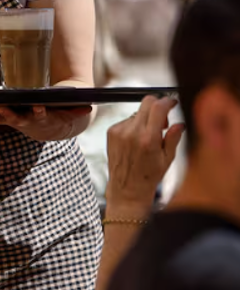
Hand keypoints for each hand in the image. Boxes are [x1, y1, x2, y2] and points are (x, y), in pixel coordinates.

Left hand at [0, 105, 91, 141]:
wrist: (50, 129)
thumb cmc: (59, 115)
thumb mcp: (70, 113)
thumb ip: (77, 111)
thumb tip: (89, 107)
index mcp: (43, 119)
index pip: (42, 116)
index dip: (40, 112)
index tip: (39, 106)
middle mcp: (26, 122)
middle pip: (15, 118)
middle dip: (7, 112)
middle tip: (0, 106)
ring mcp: (13, 121)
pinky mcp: (4, 118)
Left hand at [105, 96, 182, 215]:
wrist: (127, 188)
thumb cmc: (150, 175)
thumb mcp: (168, 158)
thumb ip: (173, 137)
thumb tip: (179, 122)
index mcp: (148, 139)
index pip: (157, 107)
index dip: (167, 101)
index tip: (172, 102)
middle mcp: (131, 132)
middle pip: (146, 103)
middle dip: (158, 107)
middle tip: (163, 122)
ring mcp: (119, 131)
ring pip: (137, 113)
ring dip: (145, 119)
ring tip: (149, 137)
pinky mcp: (111, 132)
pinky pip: (127, 120)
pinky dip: (134, 126)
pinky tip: (136, 141)